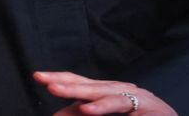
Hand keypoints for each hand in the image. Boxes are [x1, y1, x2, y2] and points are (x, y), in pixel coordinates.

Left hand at [34, 71, 177, 115]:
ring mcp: (137, 98)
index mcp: (109, 91)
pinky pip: (124, 108)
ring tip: (64, 95)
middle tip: (46, 82)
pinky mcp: (150, 108)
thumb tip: (58, 114)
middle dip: (67, 84)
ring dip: (84, 96)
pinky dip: (104, 108)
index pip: (81, 82)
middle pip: (90, 85)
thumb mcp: (105, 114)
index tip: (38, 77)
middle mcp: (122, 90)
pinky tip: (89, 110)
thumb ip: (82, 113)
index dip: (61, 78)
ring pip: (106, 95)